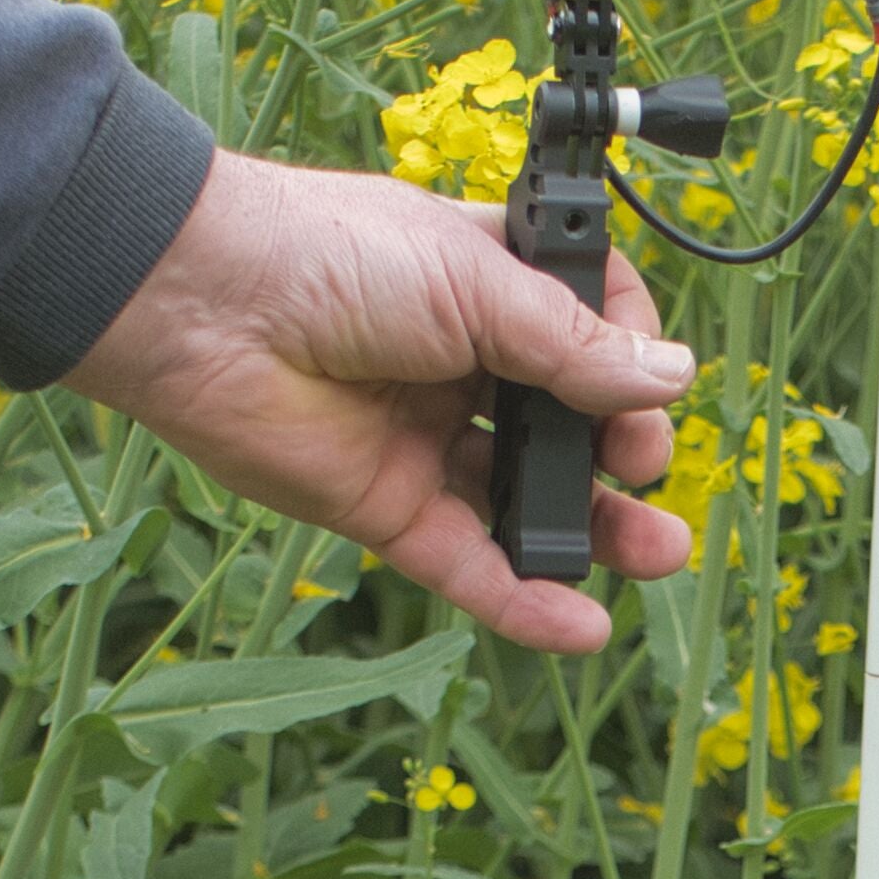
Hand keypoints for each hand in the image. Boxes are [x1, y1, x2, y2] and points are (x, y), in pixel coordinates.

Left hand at [65, 147, 695, 652]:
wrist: (206, 305)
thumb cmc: (331, 256)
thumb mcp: (476, 282)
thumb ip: (572, 345)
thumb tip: (671, 377)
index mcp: (488, 285)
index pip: (587, 325)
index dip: (628, 352)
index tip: (647, 371)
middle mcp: (464, 364)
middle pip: (568, 424)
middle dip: (621, 451)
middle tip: (642, 462)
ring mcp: (427, 440)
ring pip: (528, 502)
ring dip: (596, 533)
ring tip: (655, 554)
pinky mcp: (387, 509)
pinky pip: (469, 565)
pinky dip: (525, 600)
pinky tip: (581, 622)